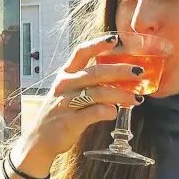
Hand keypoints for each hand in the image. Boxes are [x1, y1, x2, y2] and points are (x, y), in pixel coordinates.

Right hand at [13, 35, 145, 168]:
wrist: (39, 139)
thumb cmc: (60, 113)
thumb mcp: (70, 91)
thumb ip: (90, 83)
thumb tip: (120, 78)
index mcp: (66, 74)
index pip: (81, 52)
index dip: (98, 44)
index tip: (116, 39)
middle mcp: (65, 85)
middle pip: (96, 72)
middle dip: (121, 71)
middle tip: (139, 72)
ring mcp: (67, 103)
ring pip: (98, 93)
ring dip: (121, 94)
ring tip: (137, 98)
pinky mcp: (70, 121)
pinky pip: (94, 112)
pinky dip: (108, 111)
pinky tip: (116, 112)